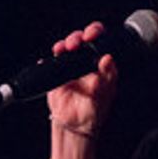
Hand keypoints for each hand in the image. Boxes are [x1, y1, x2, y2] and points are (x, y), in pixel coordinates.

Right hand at [46, 21, 117, 137]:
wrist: (75, 126)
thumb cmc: (93, 111)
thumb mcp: (103, 96)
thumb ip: (106, 78)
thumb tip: (108, 59)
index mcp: (101, 64)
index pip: (100, 40)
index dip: (95, 33)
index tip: (92, 35)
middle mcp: (85, 62)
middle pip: (81, 39)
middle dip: (77, 37)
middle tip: (75, 43)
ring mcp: (70, 66)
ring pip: (65, 47)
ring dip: (63, 44)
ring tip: (62, 49)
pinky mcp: (57, 74)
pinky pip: (51, 62)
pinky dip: (49, 60)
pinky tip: (49, 61)